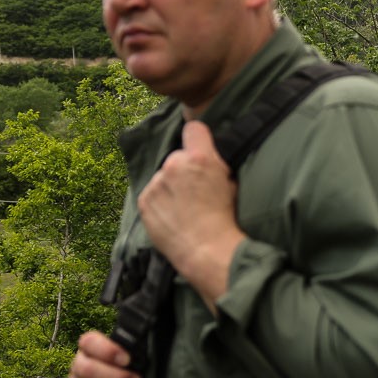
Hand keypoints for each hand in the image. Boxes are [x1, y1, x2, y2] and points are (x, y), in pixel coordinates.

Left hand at [138, 121, 242, 308]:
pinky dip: (161, 202)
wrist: (206, 249)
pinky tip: (173, 216)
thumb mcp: (233, 183)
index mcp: (201, 158)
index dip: (199, 139)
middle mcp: (174, 165)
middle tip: (195, 190)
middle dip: (184, 169)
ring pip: (164, 177)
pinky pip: (153, 193)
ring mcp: (156, 183)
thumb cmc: (226, 218)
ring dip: (171, 186)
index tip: (201, 150)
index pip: (194, 128)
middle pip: (178, 157)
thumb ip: (218, 166)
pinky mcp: (144, 201)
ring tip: (184, 208)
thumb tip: (212, 162)